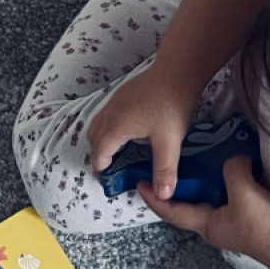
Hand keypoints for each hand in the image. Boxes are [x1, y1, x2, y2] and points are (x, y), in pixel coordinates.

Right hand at [86, 68, 197, 200]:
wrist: (176, 71)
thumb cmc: (171, 107)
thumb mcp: (169, 142)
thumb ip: (164, 171)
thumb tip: (163, 197)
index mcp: (114, 128)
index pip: (98, 156)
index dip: (102, 172)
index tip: (112, 184)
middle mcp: (108, 115)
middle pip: (93, 140)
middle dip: (99, 157)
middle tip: (114, 170)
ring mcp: (112, 102)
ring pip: (97, 126)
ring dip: (102, 142)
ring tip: (120, 153)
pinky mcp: (120, 95)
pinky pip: (106, 116)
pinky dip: (109, 129)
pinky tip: (130, 133)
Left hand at [138, 155, 269, 267]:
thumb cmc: (262, 223)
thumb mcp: (241, 190)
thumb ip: (231, 168)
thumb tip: (235, 161)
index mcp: (206, 224)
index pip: (171, 211)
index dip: (154, 198)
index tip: (139, 184)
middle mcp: (216, 224)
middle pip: (191, 202)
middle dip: (181, 184)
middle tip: (173, 161)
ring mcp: (234, 221)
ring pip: (212, 196)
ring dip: (207, 179)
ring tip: (202, 155)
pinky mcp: (251, 216)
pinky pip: (232, 193)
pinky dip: (227, 179)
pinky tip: (232, 164)